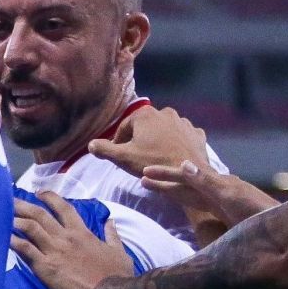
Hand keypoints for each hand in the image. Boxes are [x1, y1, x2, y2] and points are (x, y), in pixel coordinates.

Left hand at [10, 191, 134, 288]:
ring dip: (14, 220)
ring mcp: (54, 251)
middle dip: (23, 205)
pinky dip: (12, 241)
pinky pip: (24, 249)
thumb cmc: (118, 276)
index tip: (38, 193)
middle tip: (8, 200)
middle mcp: (65, 237)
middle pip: (39, 214)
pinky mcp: (45, 267)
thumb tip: (111, 222)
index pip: (64, 208)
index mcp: (82, 233)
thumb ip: (113, 236)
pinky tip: (2, 237)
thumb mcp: (120, 252)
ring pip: (29, 227)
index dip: (50, 198)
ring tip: (0, 215)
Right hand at [89, 106, 208, 177]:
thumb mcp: (123, 158)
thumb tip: (91, 144)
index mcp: (145, 114)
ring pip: (164, 130)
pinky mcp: (197, 134)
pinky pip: (181, 136)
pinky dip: (176, 142)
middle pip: (145, 126)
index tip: (119, 154)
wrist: (188, 176)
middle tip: (136, 156)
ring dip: (157, 139)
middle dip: (139, 139)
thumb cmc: (152, 163)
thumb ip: (104, 149)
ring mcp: (184, 122)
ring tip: (155, 157)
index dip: (119, 141)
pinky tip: (173, 154)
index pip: (125, 126)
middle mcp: (165, 112)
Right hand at [142, 161, 277, 225]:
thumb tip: (183, 164)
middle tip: (142, 177)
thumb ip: (206, 181)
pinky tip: (186, 201)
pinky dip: (187, 200)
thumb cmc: (256, 212)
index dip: (165, 175)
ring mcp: (223, 202)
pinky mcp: (228, 214)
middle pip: (186, 184)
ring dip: (173, 190)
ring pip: (192, 194)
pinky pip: (201, 204)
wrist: (279, 231)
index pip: (185, 176)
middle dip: (165, 181)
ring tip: (156, 187)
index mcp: (218, 184)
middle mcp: (219, 191)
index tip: (143, 173)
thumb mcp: (229, 195)